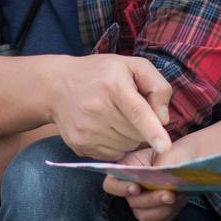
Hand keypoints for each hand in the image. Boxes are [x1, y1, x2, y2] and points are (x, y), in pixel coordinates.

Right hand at [50, 55, 172, 159]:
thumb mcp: (132, 65)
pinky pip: (113, 155)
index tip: (165, 147)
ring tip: (117, 117)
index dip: (152, 131)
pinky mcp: (80, 146)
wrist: (56, 86)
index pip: (137, 112)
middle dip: (143, 128)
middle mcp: (98, 110)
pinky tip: (107, 128)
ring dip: (130, 137)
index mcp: (114, 86)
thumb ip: (157, 86)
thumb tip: (164, 118)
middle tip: (130, 110)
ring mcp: (87, 131)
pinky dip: (117, 145)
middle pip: (137, 133)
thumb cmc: (101, 73)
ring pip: (127, 146)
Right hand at [101, 140, 194, 220]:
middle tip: (169, 194)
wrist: (187, 162)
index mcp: (127, 169)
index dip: (120, 189)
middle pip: (132, 202)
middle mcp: (130, 188)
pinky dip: (170, 213)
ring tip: (177, 196)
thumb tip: (156, 181)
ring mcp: (141, 203)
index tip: (137, 188)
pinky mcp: (154, 213)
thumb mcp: (165, 154)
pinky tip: (179, 200)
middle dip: (152, 199)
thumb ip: (156, 168)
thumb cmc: (174, 155)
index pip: (111, 184)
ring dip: (162, 209)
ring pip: (144, 215)